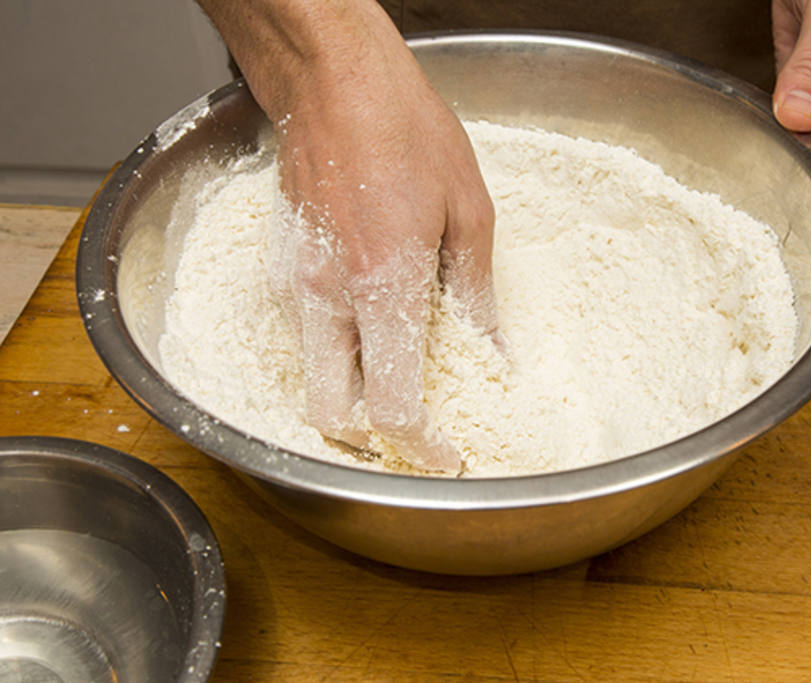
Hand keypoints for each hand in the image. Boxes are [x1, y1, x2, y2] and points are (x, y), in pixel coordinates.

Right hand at [199, 0, 497, 471]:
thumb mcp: (468, 211)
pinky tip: (372, 318)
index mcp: (383, 284)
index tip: (448, 453)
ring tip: (400, 368)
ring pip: (312, 376)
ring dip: (351, 392)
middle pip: (330, 411)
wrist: (333, 79)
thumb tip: (493, 352)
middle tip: (416, 426)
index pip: (391, 404)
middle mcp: (327, 296)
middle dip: (369, 437)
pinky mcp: (279, 268)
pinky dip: (336, 349)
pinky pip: (304, 333)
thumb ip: (475, 294)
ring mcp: (294, 283)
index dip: (421, 445)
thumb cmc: (404, 129)